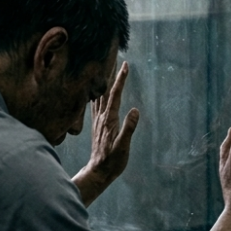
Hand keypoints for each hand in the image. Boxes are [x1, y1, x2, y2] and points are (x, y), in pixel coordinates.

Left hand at [74, 61, 139, 205]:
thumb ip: (128, 129)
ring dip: (103, 82)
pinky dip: (97, 93)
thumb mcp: (123, 147)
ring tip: (107, 70)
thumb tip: (135, 110)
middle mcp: (102, 117)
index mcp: (109, 119)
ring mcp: (98, 120)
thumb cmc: (112, 161)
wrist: (98, 171)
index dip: (120, 79)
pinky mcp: (97, 125)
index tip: (125, 65)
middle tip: (116, 59)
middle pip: (105, 90)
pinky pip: (96, 104)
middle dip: (111, 74)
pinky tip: (96, 91)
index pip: (115, 95)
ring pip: (99, 95)